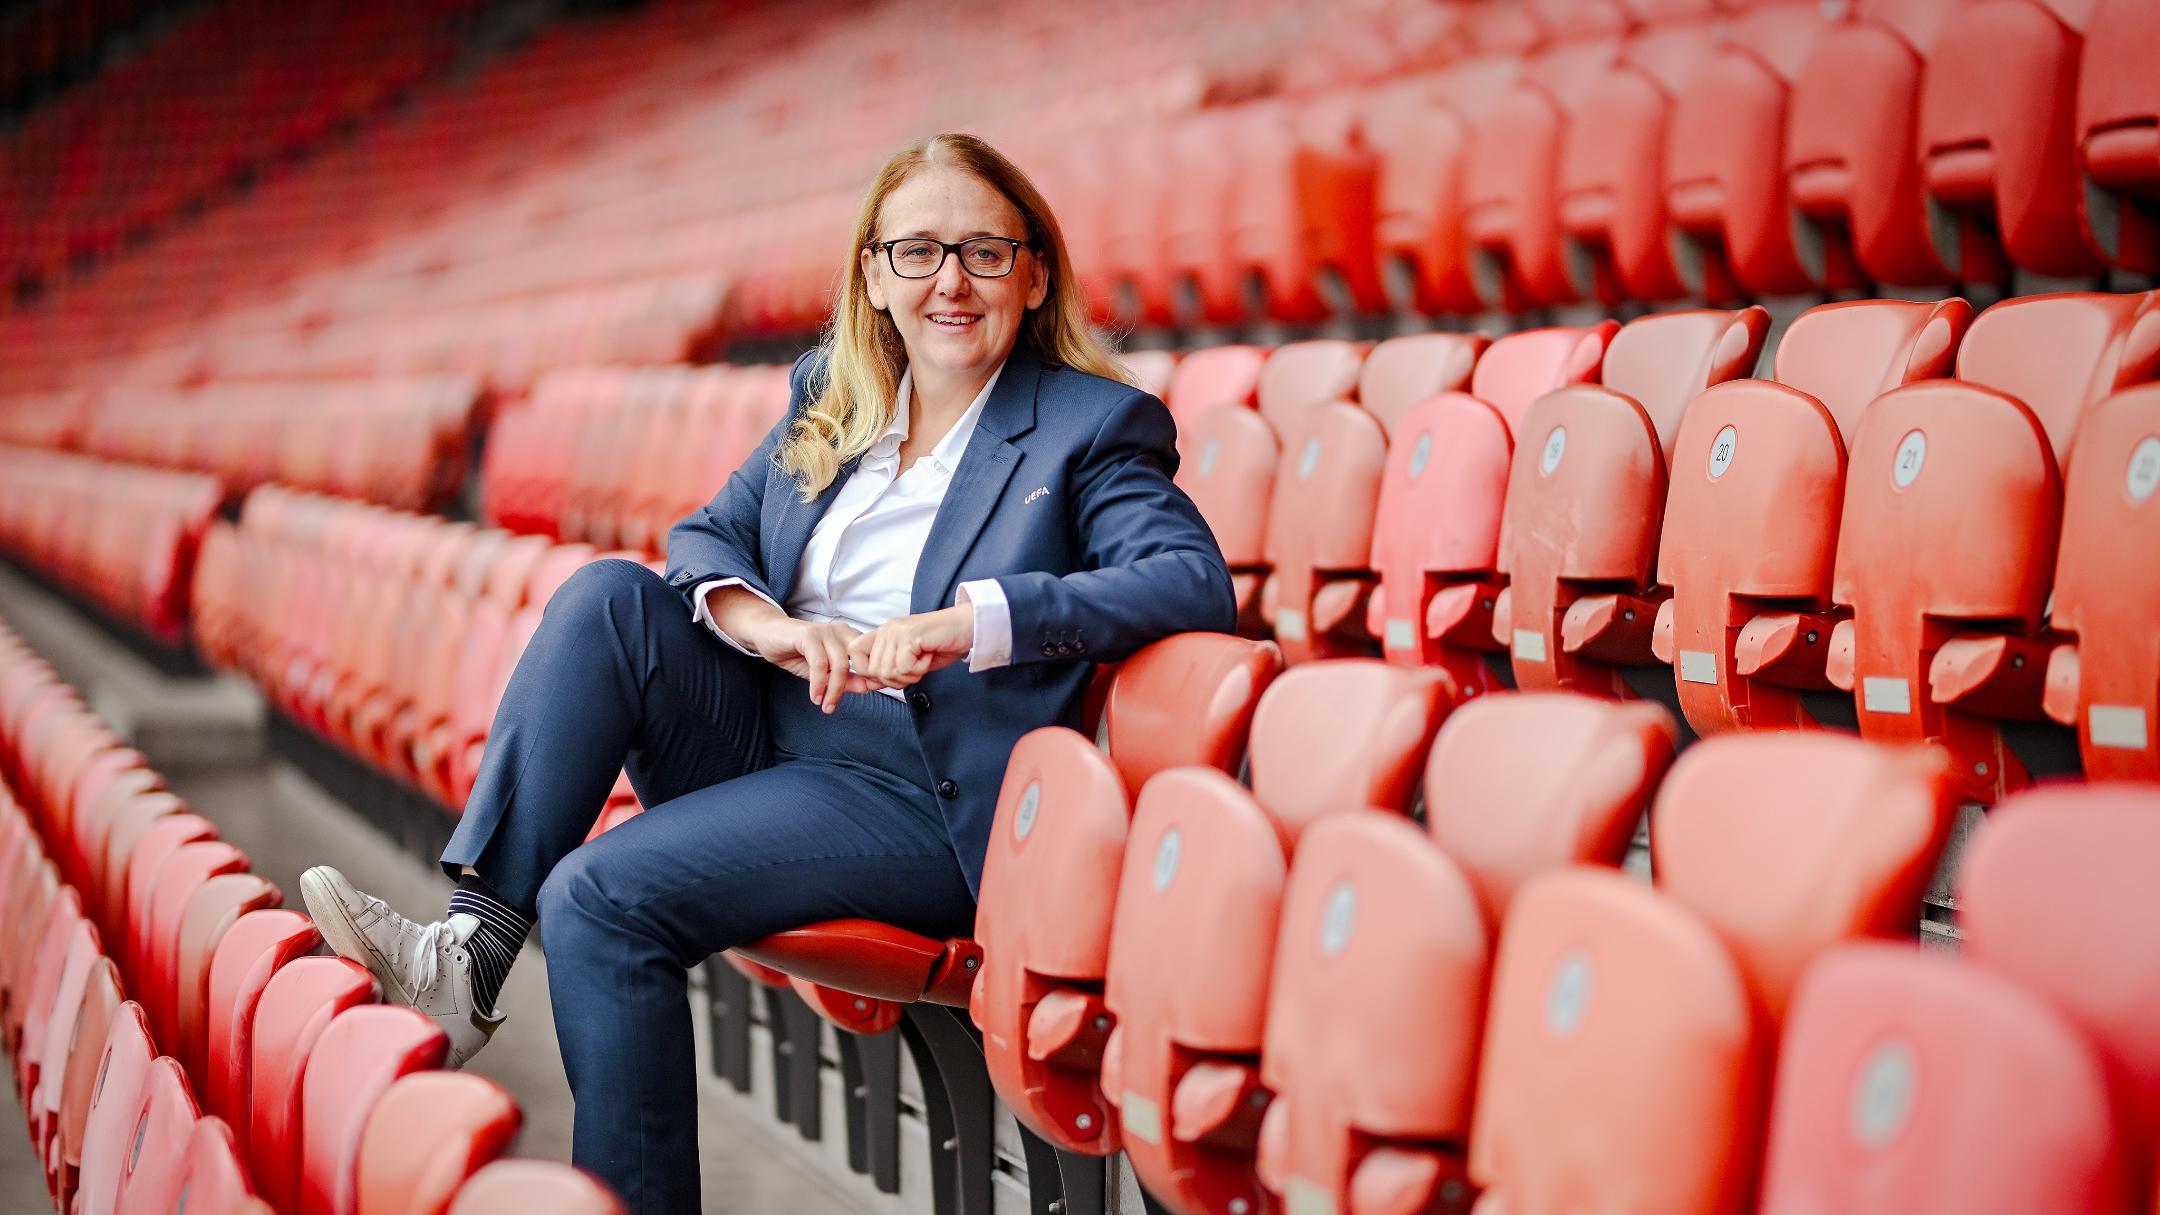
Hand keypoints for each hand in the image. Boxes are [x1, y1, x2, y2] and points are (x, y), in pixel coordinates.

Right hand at [746, 617, 884, 711]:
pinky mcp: (809, 635)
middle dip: (848, 688)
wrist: (768, 635)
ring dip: (833, 690)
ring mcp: (825, 631)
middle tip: (835, 707)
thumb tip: (868, 688)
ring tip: (825, 706)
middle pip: (857, 663)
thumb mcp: (824, 670)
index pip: (870, 657)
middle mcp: (841, 631)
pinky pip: (819, 663)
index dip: (872, 676)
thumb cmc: (798, 652)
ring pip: (839, 665)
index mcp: (850, 637)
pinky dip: (818, 683)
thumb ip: (846, 678)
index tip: (868, 695)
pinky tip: (815, 696)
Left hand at [846, 604, 973, 689]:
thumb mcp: (911, 661)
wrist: (966, 628)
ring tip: (922, 663)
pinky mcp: (909, 636)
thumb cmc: (942, 644)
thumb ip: (890, 670)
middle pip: (872, 671)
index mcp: (883, 633)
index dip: (867, 672)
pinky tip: (927, 658)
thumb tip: (871, 684)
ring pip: (887, 671)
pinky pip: (904, 668)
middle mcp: (886, 629)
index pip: (854, 653)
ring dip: (908, 676)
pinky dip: (919, 670)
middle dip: (895, 680)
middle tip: (914, 670)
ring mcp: (896, 631)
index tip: (889, 677)